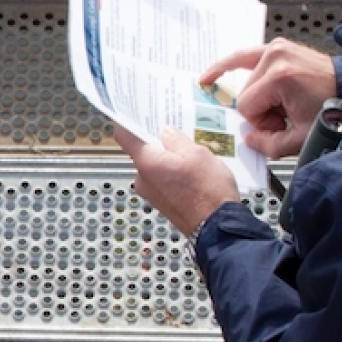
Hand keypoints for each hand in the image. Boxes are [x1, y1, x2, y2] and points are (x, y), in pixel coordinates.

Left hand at [114, 124, 238, 238]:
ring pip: (156, 167)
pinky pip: (164, 181)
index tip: (137, 114)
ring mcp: (152, 194)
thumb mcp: (197, 153)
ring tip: (193, 156)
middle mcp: (143, 179)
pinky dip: (174, 174)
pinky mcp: (163, 204)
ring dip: (170, 159)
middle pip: (143, 152)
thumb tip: (165, 132)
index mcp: (146, 162)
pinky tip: (194, 173)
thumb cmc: (207, 190)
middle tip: (179, 133)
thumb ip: (176, 139)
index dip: (129, 122)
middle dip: (159, 142)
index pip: (124, 136)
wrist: (217, 227)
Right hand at [206, 40, 338, 159]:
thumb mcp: (302, 138)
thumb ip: (269, 145)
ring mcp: (276, 47)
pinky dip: (230, 66)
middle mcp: (276, 56)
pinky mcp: (277, 45)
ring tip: (284, 102)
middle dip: (261, 110)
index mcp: (280, 76)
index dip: (262, 122)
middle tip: (286, 115)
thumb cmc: (333, 109)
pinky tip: (210, 75)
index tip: (283, 123)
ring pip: (246, 82)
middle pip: (245, 94)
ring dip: (261, 96)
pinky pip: (244, 56)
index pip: (247, 107)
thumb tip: (249, 139)